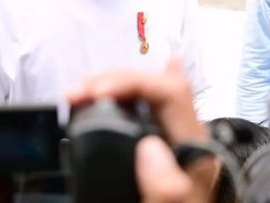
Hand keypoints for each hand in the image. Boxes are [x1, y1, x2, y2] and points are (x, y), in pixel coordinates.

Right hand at [68, 60, 218, 202]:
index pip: (173, 93)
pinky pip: (143, 110)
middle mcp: (187, 135)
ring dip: (113, 86)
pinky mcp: (160, 145)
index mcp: (194, 148)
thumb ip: (166, 189)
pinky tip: (107, 92)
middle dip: (115, 80)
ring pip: (150, 93)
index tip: (94, 93)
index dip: (134, 82)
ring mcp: (174, 138)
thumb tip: (149, 148)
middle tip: (74, 94)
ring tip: (79, 94)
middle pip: (159, 84)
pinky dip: (119, 98)